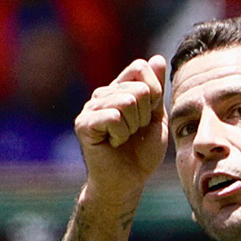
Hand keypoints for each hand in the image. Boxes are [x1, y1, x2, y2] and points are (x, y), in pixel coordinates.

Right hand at [76, 55, 168, 202]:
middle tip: (134, 132)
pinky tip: (114, 143)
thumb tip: (157, 59)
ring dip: (133, 126)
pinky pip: (113, 116)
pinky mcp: (83, 123)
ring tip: (124, 138)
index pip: (140, 67)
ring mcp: (90, 107)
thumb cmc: (142, 152)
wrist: (128, 182)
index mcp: (119, 89)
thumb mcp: (156, 117)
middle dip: (144, 115)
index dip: (153, 93)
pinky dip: (121, 134)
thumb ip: (156, 89)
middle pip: (138, 88)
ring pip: (127, 101)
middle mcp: (102, 94)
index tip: (148, 116)